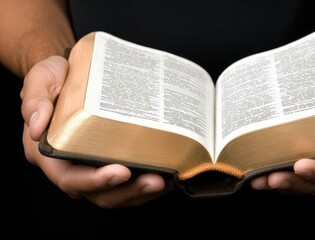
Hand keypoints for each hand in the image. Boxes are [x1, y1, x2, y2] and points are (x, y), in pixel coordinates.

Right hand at [20, 56, 171, 207]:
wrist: (70, 75)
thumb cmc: (55, 80)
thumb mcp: (40, 81)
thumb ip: (35, 99)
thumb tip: (35, 127)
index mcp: (51, 155)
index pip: (71, 179)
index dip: (95, 181)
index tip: (121, 172)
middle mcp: (73, 167)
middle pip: (99, 194)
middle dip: (128, 191)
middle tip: (155, 180)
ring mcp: (93, 168)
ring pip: (117, 193)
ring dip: (142, 192)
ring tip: (167, 180)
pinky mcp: (110, 162)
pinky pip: (128, 182)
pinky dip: (147, 183)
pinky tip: (169, 174)